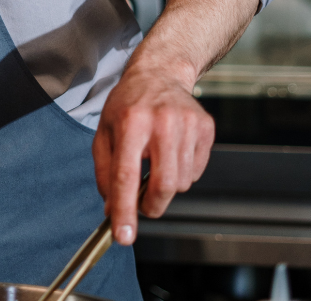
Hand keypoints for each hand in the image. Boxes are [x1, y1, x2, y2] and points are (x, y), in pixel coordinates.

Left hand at [92, 66, 214, 245]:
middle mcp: (161, 121)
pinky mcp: (206, 128)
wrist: (159, 74)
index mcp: (130, 121)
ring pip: (182, 183)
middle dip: (152, 205)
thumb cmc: (127, 105)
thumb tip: (111, 208)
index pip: (126, 175)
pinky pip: (196, 172)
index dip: (124, 210)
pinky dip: (183, 172)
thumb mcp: (104, 132)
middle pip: (163, 186)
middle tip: (143, 204)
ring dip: (167, 185)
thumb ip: (105, 171)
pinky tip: (172, 151)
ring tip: (156, 160)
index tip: (124, 236)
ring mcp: (188, 123)